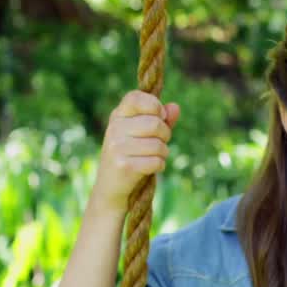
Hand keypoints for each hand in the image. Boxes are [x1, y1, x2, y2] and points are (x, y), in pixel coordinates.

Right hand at [92, 90, 180, 214]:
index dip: (154, 105)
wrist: (110, 189)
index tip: (159, 116)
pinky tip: (149, 168)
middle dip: (165, 135)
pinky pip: (157, 161)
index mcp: (117, 116)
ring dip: (163, 153)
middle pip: (155, 124)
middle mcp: (114, 129)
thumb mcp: (143, 134)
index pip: (135, 97)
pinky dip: (159, 166)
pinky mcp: (124, 166)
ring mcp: (117, 147)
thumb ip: (161, 120)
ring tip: (152, 157)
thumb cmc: (131, 156)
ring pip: (158, 145)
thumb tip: (175, 107)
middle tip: (158, 143)